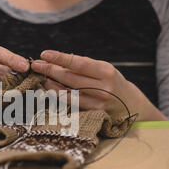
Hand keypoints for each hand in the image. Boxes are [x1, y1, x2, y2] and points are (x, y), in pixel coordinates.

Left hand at [31, 50, 167, 120]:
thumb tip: (57, 60)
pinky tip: (49, 91)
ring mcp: (98, 103)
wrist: (132, 105)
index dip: (60, 58)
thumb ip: (84, 66)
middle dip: (50, 70)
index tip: (44, 54)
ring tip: (40, 77)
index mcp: (106, 71)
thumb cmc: (112, 83)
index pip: (78, 63)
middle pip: (70, 78)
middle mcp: (103, 87)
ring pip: (68, 93)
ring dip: (51, 84)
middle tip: (36, 65)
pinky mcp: (94, 114)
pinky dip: (59, 97)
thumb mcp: (104, 70)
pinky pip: (72, 105)